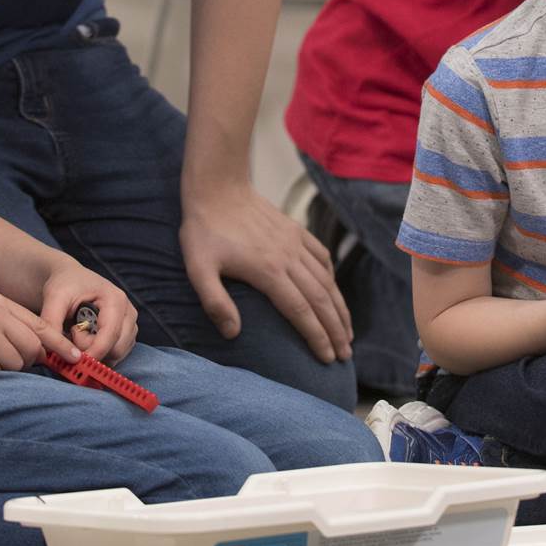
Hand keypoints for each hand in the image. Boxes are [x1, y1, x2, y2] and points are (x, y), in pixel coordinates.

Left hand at [38, 266, 139, 364]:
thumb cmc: (65, 284)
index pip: (110, 336)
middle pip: (117, 349)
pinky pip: (116, 355)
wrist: (71, 278)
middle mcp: (128, 313)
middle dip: (93, 351)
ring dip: (96, 353)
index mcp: (116, 300)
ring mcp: (129, 324)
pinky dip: (101, 354)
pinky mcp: (126, 334)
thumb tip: (52, 350)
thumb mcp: (54, 297)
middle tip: (73, 335)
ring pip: (117, 355)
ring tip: (79, 334)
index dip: (93, 353)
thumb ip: (51, 322)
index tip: (73, 360)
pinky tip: (87, 339)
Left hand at [180, 184, 352, 363]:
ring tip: (347, 331)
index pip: (301, 312)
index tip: (328, 359)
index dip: (317, 337)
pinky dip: (331, 276)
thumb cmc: (204, 230)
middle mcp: (288, 258)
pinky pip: (321, 256)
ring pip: (326, 280)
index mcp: (268, 272)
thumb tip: (233, 334)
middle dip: (335, 330)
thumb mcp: (198, 269)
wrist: (218, 187)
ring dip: (339, 308)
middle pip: (320, 300)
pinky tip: (333, 290)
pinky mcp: (295, 230)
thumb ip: (214, 303)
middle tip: (345, 355)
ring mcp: (295, 243)